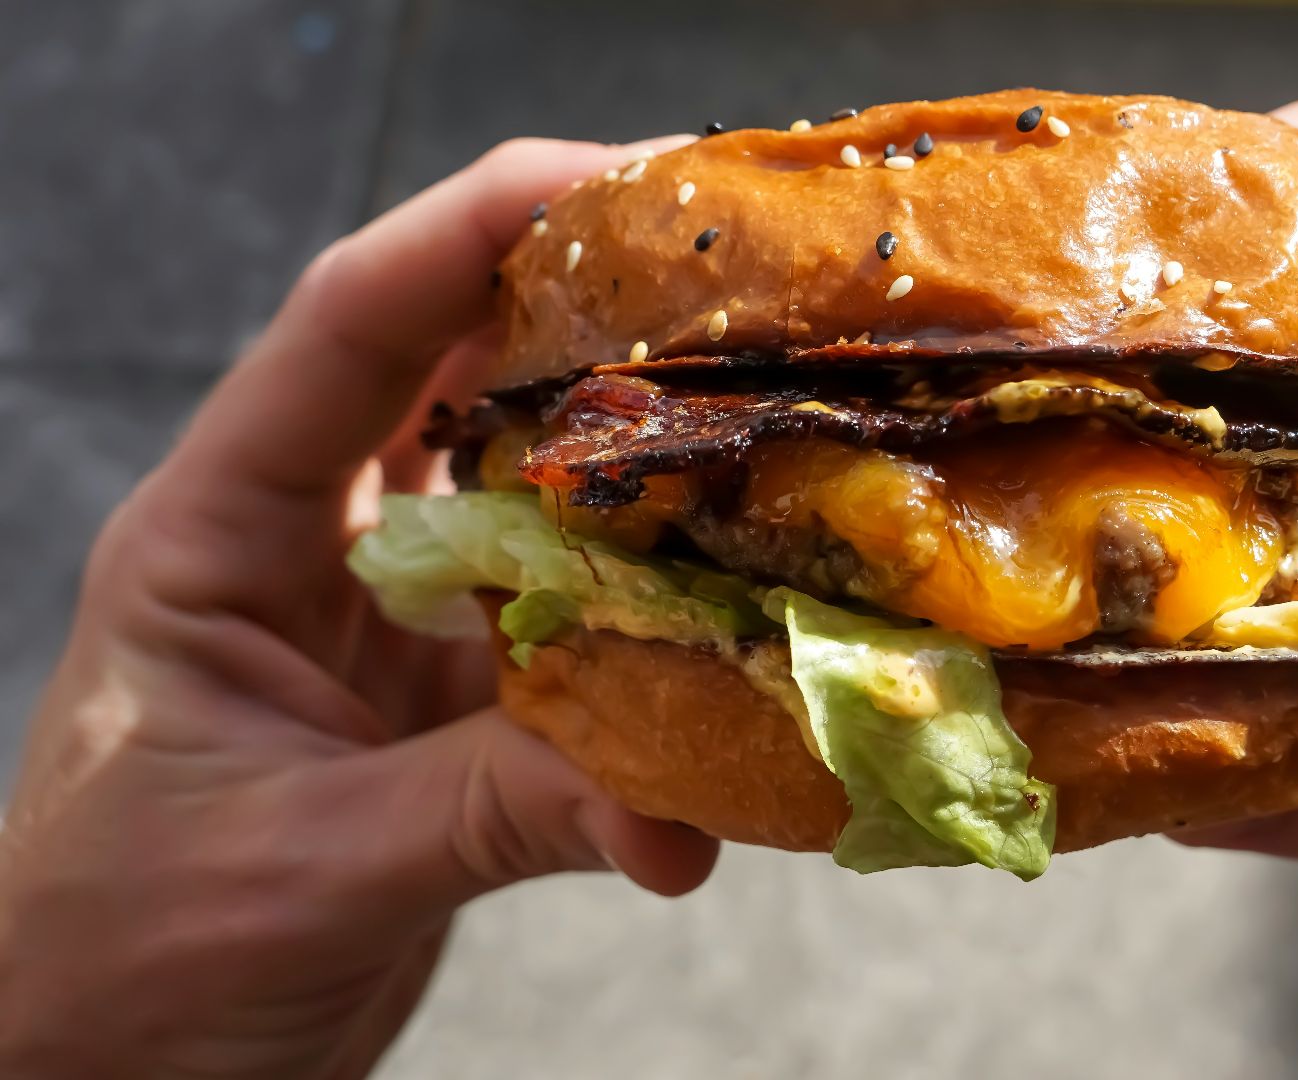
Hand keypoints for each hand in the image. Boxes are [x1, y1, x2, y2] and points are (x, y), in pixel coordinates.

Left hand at [0, 137, 716, 1078]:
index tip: (619, 180)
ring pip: (523, 490)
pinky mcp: (446, 705)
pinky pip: (566, 626)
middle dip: (587, 310)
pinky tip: (733, 626)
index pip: (347, 332)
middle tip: (737, 282)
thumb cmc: (122, 965)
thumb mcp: (307, 869)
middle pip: (451, 373)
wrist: (105, 1079)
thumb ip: (499, 811)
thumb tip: (687, 811)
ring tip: (767, 416)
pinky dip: (647, 622)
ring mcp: (382, 625)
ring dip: (635, 460)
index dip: (475, 233)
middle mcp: (305, 550)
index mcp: (217, 536)